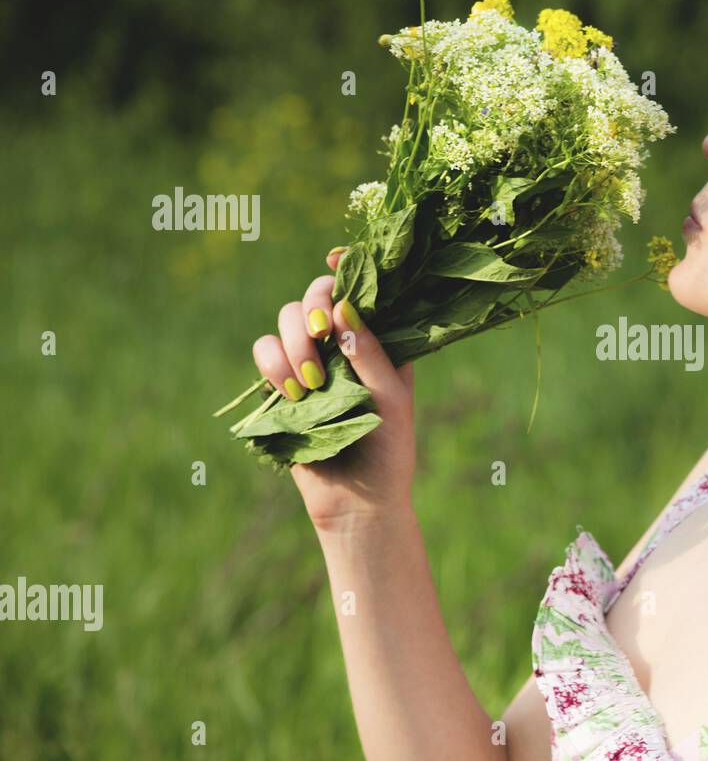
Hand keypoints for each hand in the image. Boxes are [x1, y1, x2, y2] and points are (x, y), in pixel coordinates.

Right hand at [251, 248, 416, 532]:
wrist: (358, 502)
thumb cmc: (388, 450)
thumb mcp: (391, 398)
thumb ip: (370, 354)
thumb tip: (343, 308)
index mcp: (379, 341)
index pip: (362, 290)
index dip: (347, 266)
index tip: (335, 257)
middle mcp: (343, 344)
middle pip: (315, 294)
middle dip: (312, 307)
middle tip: (320, 336)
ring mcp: (310, 362)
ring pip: (284, 320)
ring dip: (292, 342)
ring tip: (309, 383)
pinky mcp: (282, 385)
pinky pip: (263, 353)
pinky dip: (273, 365)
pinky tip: (292, 393)